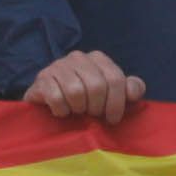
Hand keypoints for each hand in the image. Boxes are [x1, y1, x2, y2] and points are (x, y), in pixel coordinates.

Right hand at [24, 50, 144, 124]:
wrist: (50, 99)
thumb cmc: (86, 99)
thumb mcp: (112, 94)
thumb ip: (130, 89)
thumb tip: (134, 91)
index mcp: (98, 58)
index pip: (115, 79)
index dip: (116, 104)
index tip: (112, 119)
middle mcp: (78, 57)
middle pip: (96, 86)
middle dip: (96, 108)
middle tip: (91, 114)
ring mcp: (58, 65)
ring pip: (76, 92)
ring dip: (78, 109)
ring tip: (76, 111)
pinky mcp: (42, 78)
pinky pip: (56, 98)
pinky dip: (62, 110)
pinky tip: (62, 111)